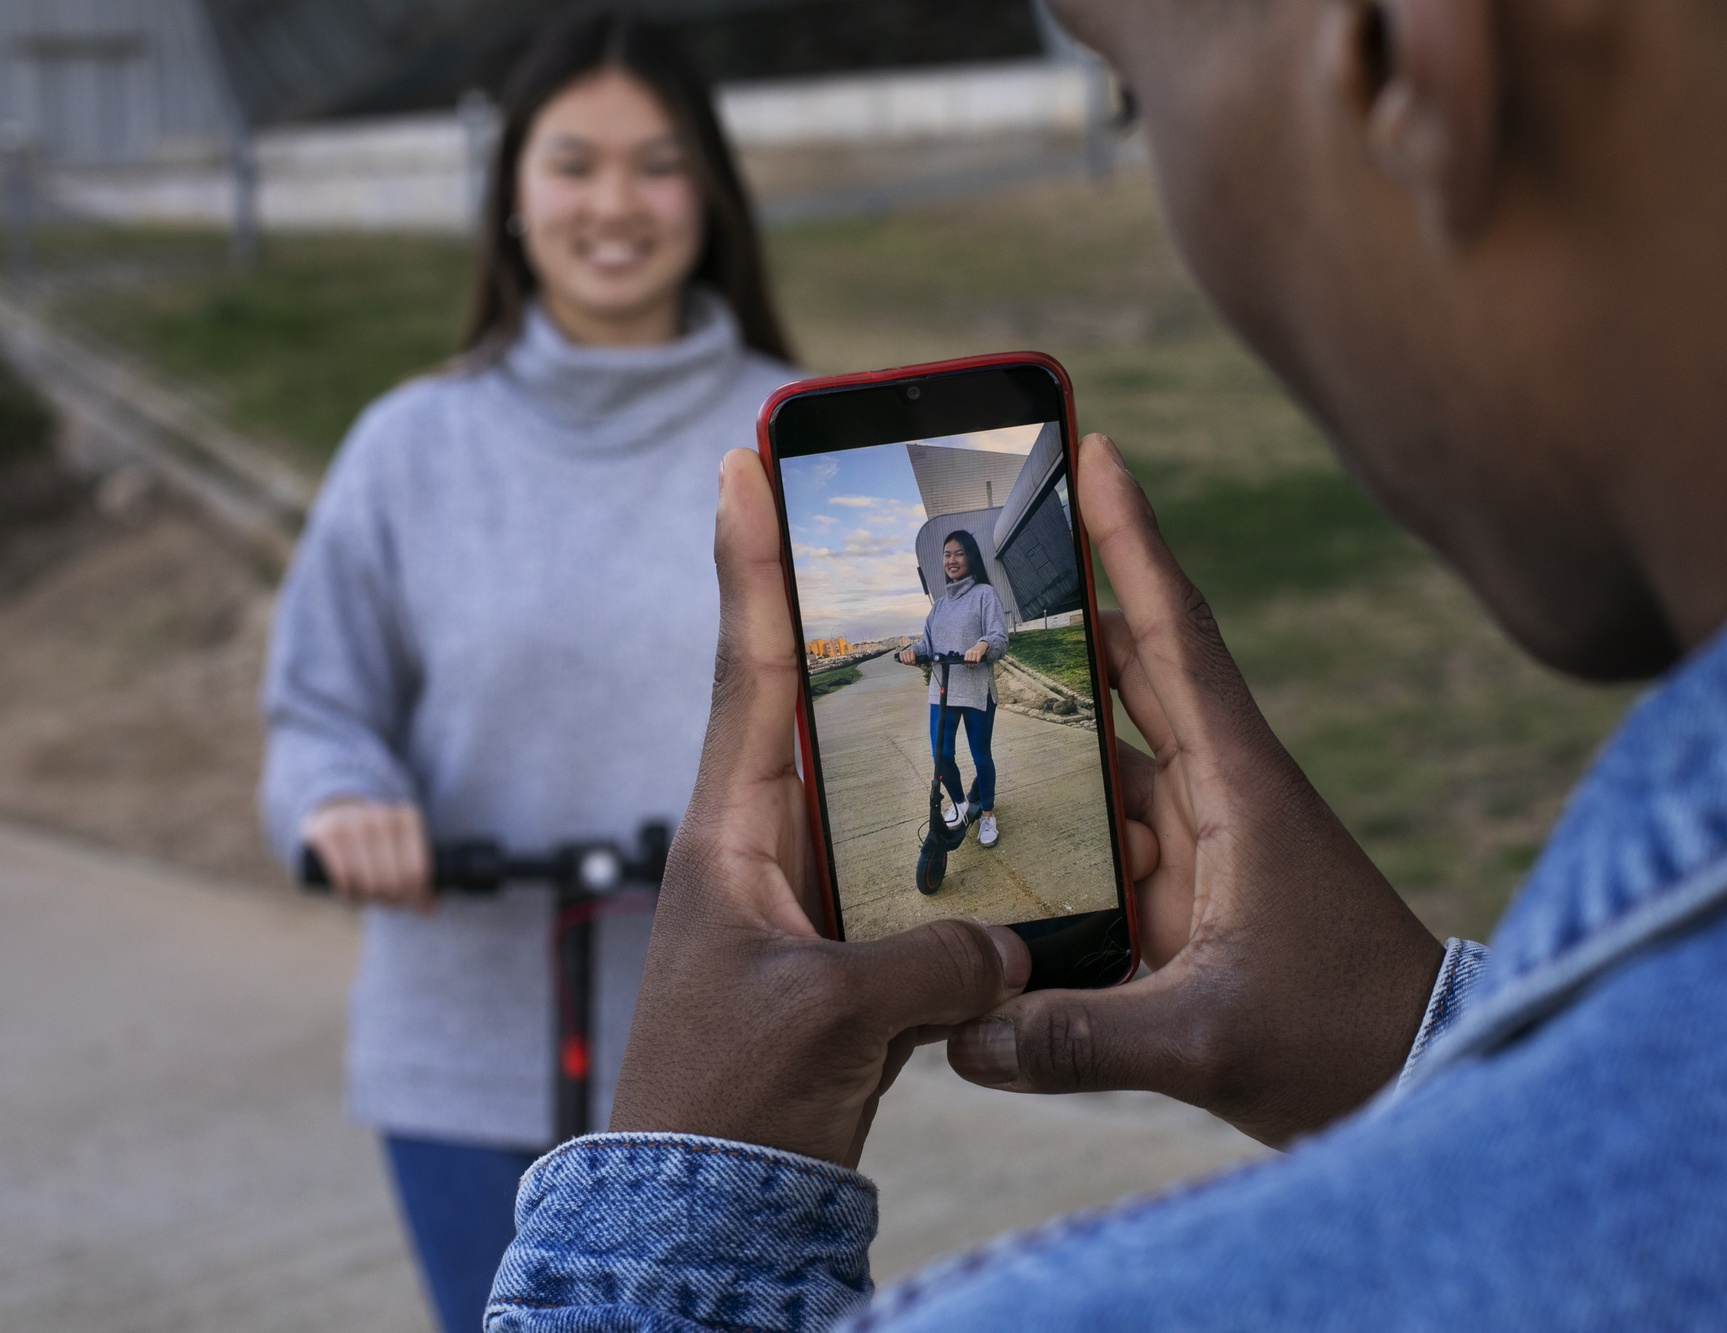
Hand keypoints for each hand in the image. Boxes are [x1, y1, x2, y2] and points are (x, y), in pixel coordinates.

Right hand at [301, 799, 432, 908]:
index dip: (413, 896)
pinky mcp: (327, 834)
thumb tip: (430, 912)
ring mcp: (353, 823)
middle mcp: (382, 818)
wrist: (334, 814)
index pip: (417, 872)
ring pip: (369, 881)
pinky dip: (347, 892)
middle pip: (394, 880)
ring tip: (367, 897)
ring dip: (368, 897)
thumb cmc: (375, 842)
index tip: (406, 901)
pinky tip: (349, 892)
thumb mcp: (400, 849)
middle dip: (391, 898)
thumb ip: (418, 877)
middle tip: (386, 900)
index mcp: (407, 819)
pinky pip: (343, 876)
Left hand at [610, 451, 1031, 1167]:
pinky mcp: (845, 943)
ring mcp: (805, 891)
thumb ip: (928, 964)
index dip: (750, 561)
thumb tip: (1010, 943)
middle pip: (810, 696)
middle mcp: (763, 843)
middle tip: (881, 517)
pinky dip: (952, 827)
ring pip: (869, 777)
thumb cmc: (728, 1099)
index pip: (745, 667)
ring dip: (910, 717)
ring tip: (971, 637)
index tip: (741, 459)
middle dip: (841, 607)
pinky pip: (907, 860)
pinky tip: (1011, 803)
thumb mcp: (829, 1018)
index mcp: (731, 832)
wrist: (710, 1200)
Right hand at [946, 435, 1445, 1148]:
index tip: (1099, 450)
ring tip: (953, 689)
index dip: (1135, 541)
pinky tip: (990, 836)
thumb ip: (1083, 1040)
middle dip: (1067, 605)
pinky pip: (1106, 838)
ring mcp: (1206, 842)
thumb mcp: (1209, 1044)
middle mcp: (1221, 795)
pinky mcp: (1193, 892)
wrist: (1424, 1077)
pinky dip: (1055, 828)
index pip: (1177, 638)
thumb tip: (963, 1037)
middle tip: (991, 544)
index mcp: (1240, 788)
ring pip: (1107, 762)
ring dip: (1044, 733)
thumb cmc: (1344, 1040)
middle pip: (1134, 672)